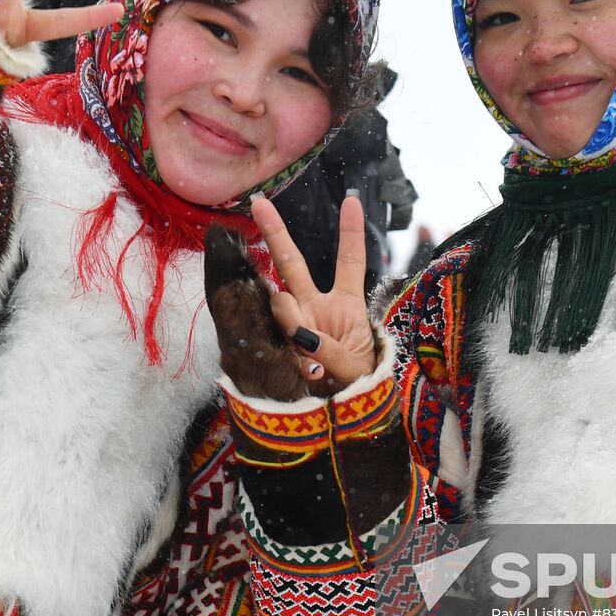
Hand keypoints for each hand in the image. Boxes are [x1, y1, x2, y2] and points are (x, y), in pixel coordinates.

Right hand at [252, 194, 377, 384]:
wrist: (343, 416)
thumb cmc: (357, 384)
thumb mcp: (357, 367)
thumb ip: (330, 351)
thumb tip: (300, 333)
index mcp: (346, 305)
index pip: (349, 261)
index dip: (349, 232)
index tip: (352, 200)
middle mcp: (316, 308)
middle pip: (292, 264)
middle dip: (276, 233)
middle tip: (258, 203)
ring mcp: (294, 326)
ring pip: (278, 302)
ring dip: (289, 318)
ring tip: (311, 352)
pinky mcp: (277, 348)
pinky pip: (274, 340)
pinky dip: (290, 357)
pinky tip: (307, 372)